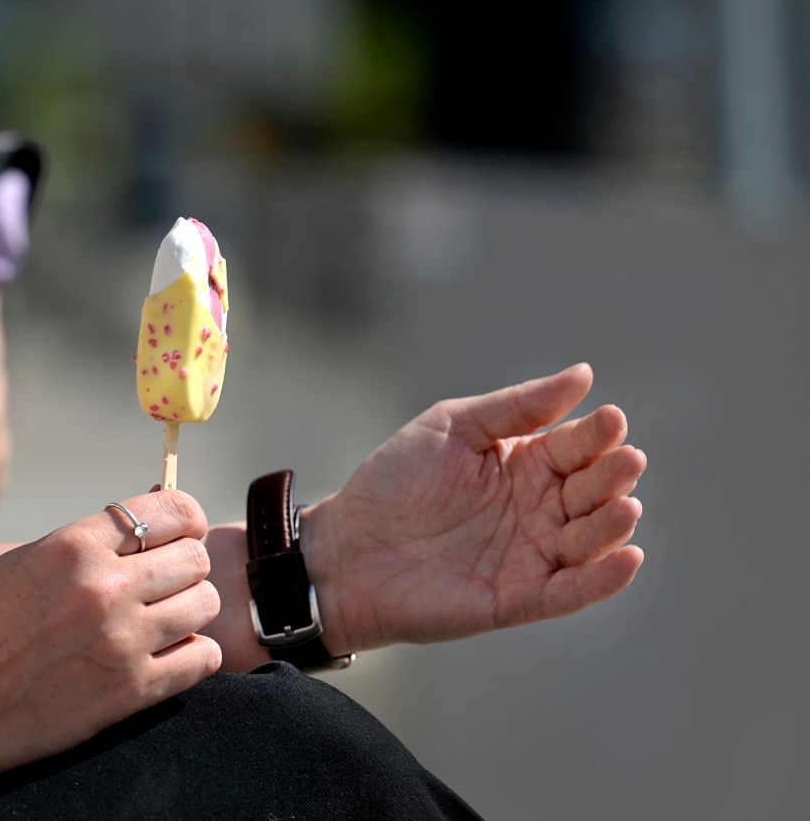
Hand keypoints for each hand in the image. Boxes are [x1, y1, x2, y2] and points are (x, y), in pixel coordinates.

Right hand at [0, 490, 220, 808]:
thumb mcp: (26, 561)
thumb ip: (89, 541)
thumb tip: (153, 512)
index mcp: (74, 545)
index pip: (174, 510)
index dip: (186, 520)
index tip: (181, 534)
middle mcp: (103, 587)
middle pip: (196, 558)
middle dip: (184, 568)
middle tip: (163, 585)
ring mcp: (122, 640)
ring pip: (206, 604)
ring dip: (190, 610)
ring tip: (161, 621)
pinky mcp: (132, 691)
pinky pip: (204, 657)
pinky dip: (194, 654)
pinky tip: (168, 655)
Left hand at [303, 363, 644, 654]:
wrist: (346, 548)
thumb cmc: (394, 482)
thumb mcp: (452, 428)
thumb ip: (515, 407)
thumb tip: (583, 374)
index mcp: (525, 463)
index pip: (577, 445)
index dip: (598, 433)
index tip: (611, 418)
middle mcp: (538, 509)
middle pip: (592, 491)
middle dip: (613, 475)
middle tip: (626, 460)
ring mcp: (532, 555)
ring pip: (590, 541)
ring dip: (613, 524)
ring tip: (624, 505)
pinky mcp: (519, 599)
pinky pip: (571, 592)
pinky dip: (603, 580)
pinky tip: (628, 558)